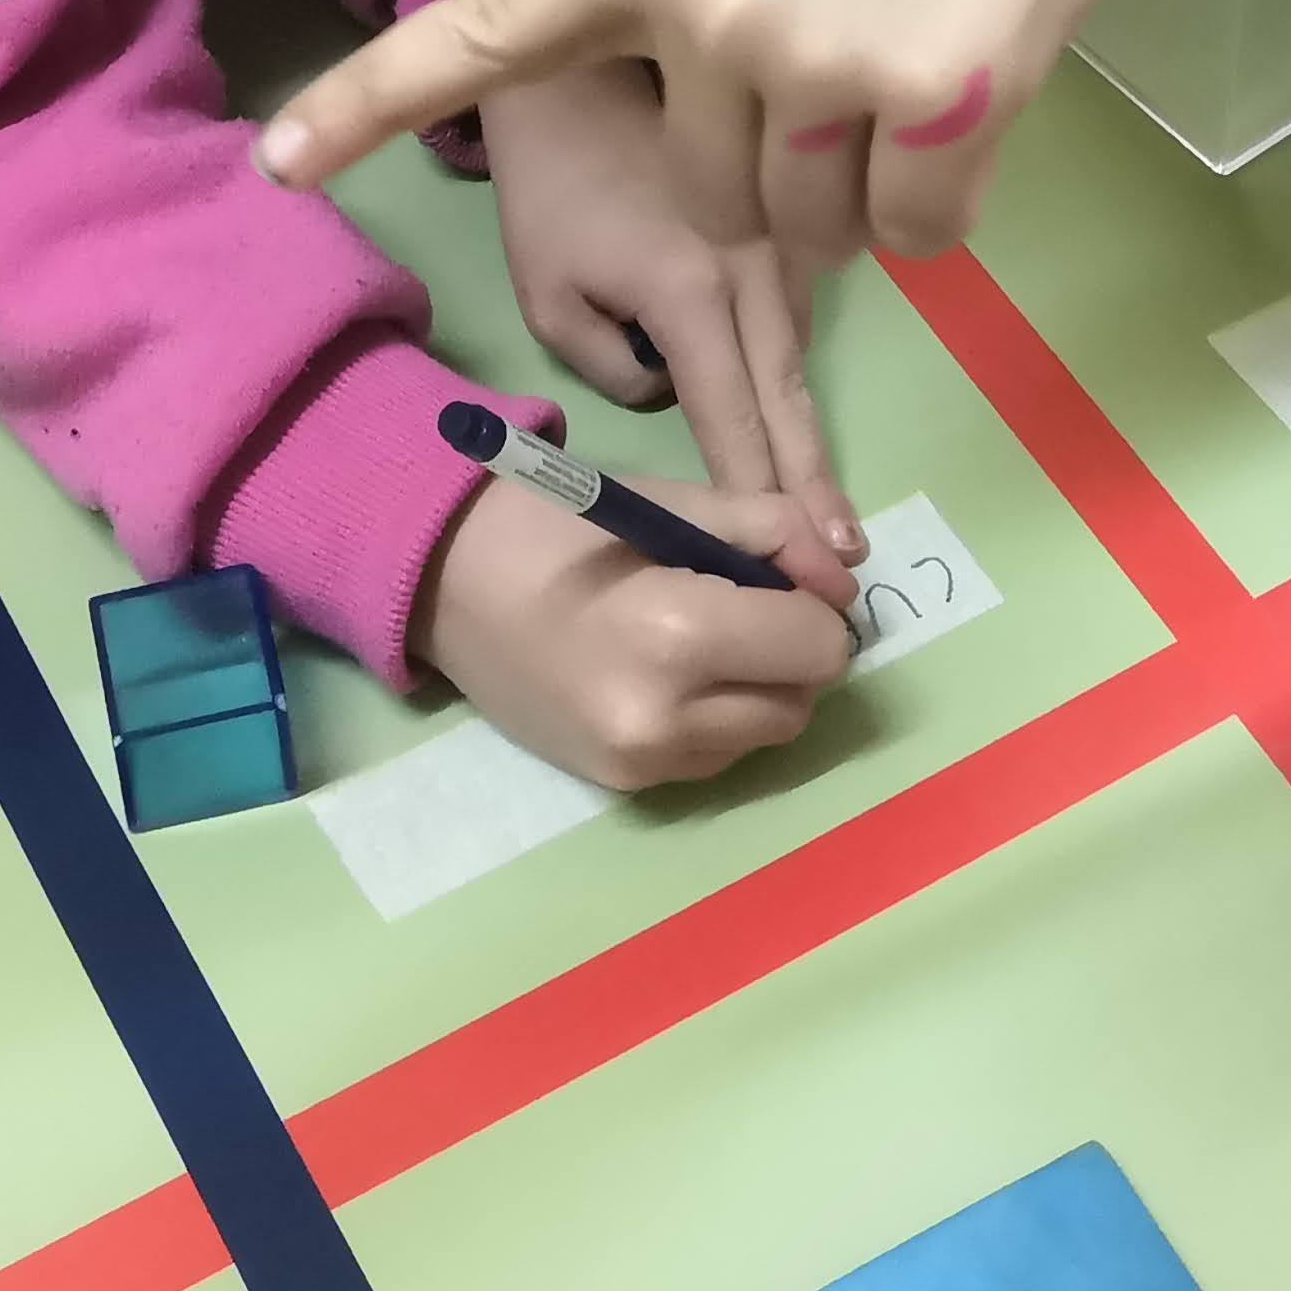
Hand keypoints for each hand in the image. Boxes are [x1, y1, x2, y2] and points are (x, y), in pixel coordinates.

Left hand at [258, 0, 1290, 264]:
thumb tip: (744, 123)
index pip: (487, 30)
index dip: (375, 104)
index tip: (282, 163)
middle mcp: (711, 15)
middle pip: (715, 199)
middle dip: (785, 170)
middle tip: (866, 53)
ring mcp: (819, 64)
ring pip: (815, 235)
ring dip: (871, 191)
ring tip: (928, 50)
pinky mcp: (938, 103)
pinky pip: (920, 240)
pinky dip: (953, 198)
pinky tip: (984, 87)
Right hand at [412, 468, 861, 789]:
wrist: (446, 581)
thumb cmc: (562, 526)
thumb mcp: (677, 502)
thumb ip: (776, 534)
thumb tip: (845, 584)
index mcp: (678, 632)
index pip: (819, 647)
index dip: (813, 605)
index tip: (779, 576)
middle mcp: (665, 717)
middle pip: (801, 701)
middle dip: (790, 651)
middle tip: (743, 603)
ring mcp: (641, 764)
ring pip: (764, 736)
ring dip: (758, 689)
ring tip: (700, 639)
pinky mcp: (622, 787)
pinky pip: (714, 758)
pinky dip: (714, 718)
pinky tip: (664, 674)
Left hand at [479, 60, 855, 561]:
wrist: (582, 68)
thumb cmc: (552, 180)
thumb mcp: (547, 292)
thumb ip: (611, 367)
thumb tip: (674, 394)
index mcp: (692, 287)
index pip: (735, 412)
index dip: (763, 490)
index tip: (798, 557)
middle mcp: (758, 268)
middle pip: (791, 394)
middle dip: (814, 482)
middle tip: (845, 562)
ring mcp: (783, 242)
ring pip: (798, 353)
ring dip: (803, 428)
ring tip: (827, 515)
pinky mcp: (785, 225)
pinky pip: (794, 313)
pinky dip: (788, 368)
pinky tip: (789, 422)